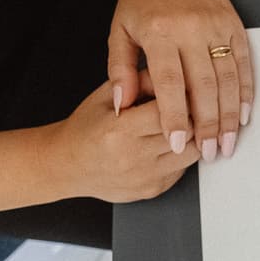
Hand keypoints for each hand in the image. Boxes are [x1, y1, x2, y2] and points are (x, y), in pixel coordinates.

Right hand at [39, 82, 195, 203]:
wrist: (67, 165)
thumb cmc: (85, 129)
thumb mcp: (105, 96)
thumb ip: (138, 81)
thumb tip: (172, 70)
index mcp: (119, 130)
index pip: (167, 111)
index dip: (181, 97)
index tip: (185, 89)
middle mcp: (132, 157)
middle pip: (186, 133)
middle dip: (192, 117)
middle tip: (190, 106)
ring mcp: (144, 178)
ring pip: (191, 154)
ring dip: (192, 138)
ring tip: (181, 125)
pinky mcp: (153, 190)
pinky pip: (183, 170)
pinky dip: (181, 155)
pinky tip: (168, 144)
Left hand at [107, 0, 254, 163]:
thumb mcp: (119, 32)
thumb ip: (119, 71)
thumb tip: (122, 106)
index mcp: (160, 32)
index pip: (171, 84)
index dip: (176, 117)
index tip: (178, 144)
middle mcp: (191, 29)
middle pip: (205, 87)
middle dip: (209, 125)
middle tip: (211, 154)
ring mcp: (216, 25)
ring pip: (228, 78)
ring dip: (231, 115)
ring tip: (229, 142)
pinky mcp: (233, 23)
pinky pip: (244, 62)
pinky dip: (245, 91)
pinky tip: (243, 113)